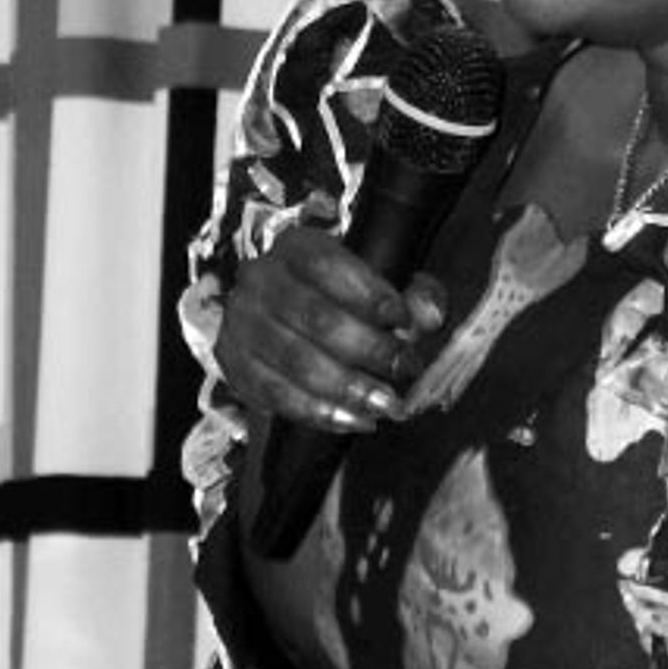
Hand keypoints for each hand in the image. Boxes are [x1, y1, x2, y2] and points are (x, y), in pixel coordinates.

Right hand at [214, 226, 444, 433]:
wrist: (282, 319)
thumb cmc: (342, 300)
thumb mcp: (380, 283)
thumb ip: (415, 294)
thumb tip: (430, 315)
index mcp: (296, 247)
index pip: (329, 265)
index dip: (370, 294)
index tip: (405, 322)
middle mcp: (261, 280)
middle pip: (316, 317)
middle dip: (369, 348)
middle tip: (406, 369)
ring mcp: (242, 324)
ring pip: (297, 362)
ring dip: (348, 389)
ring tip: (388, 405)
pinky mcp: (236, 366)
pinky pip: (278, 396)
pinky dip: (321, 413)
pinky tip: (355, 421)